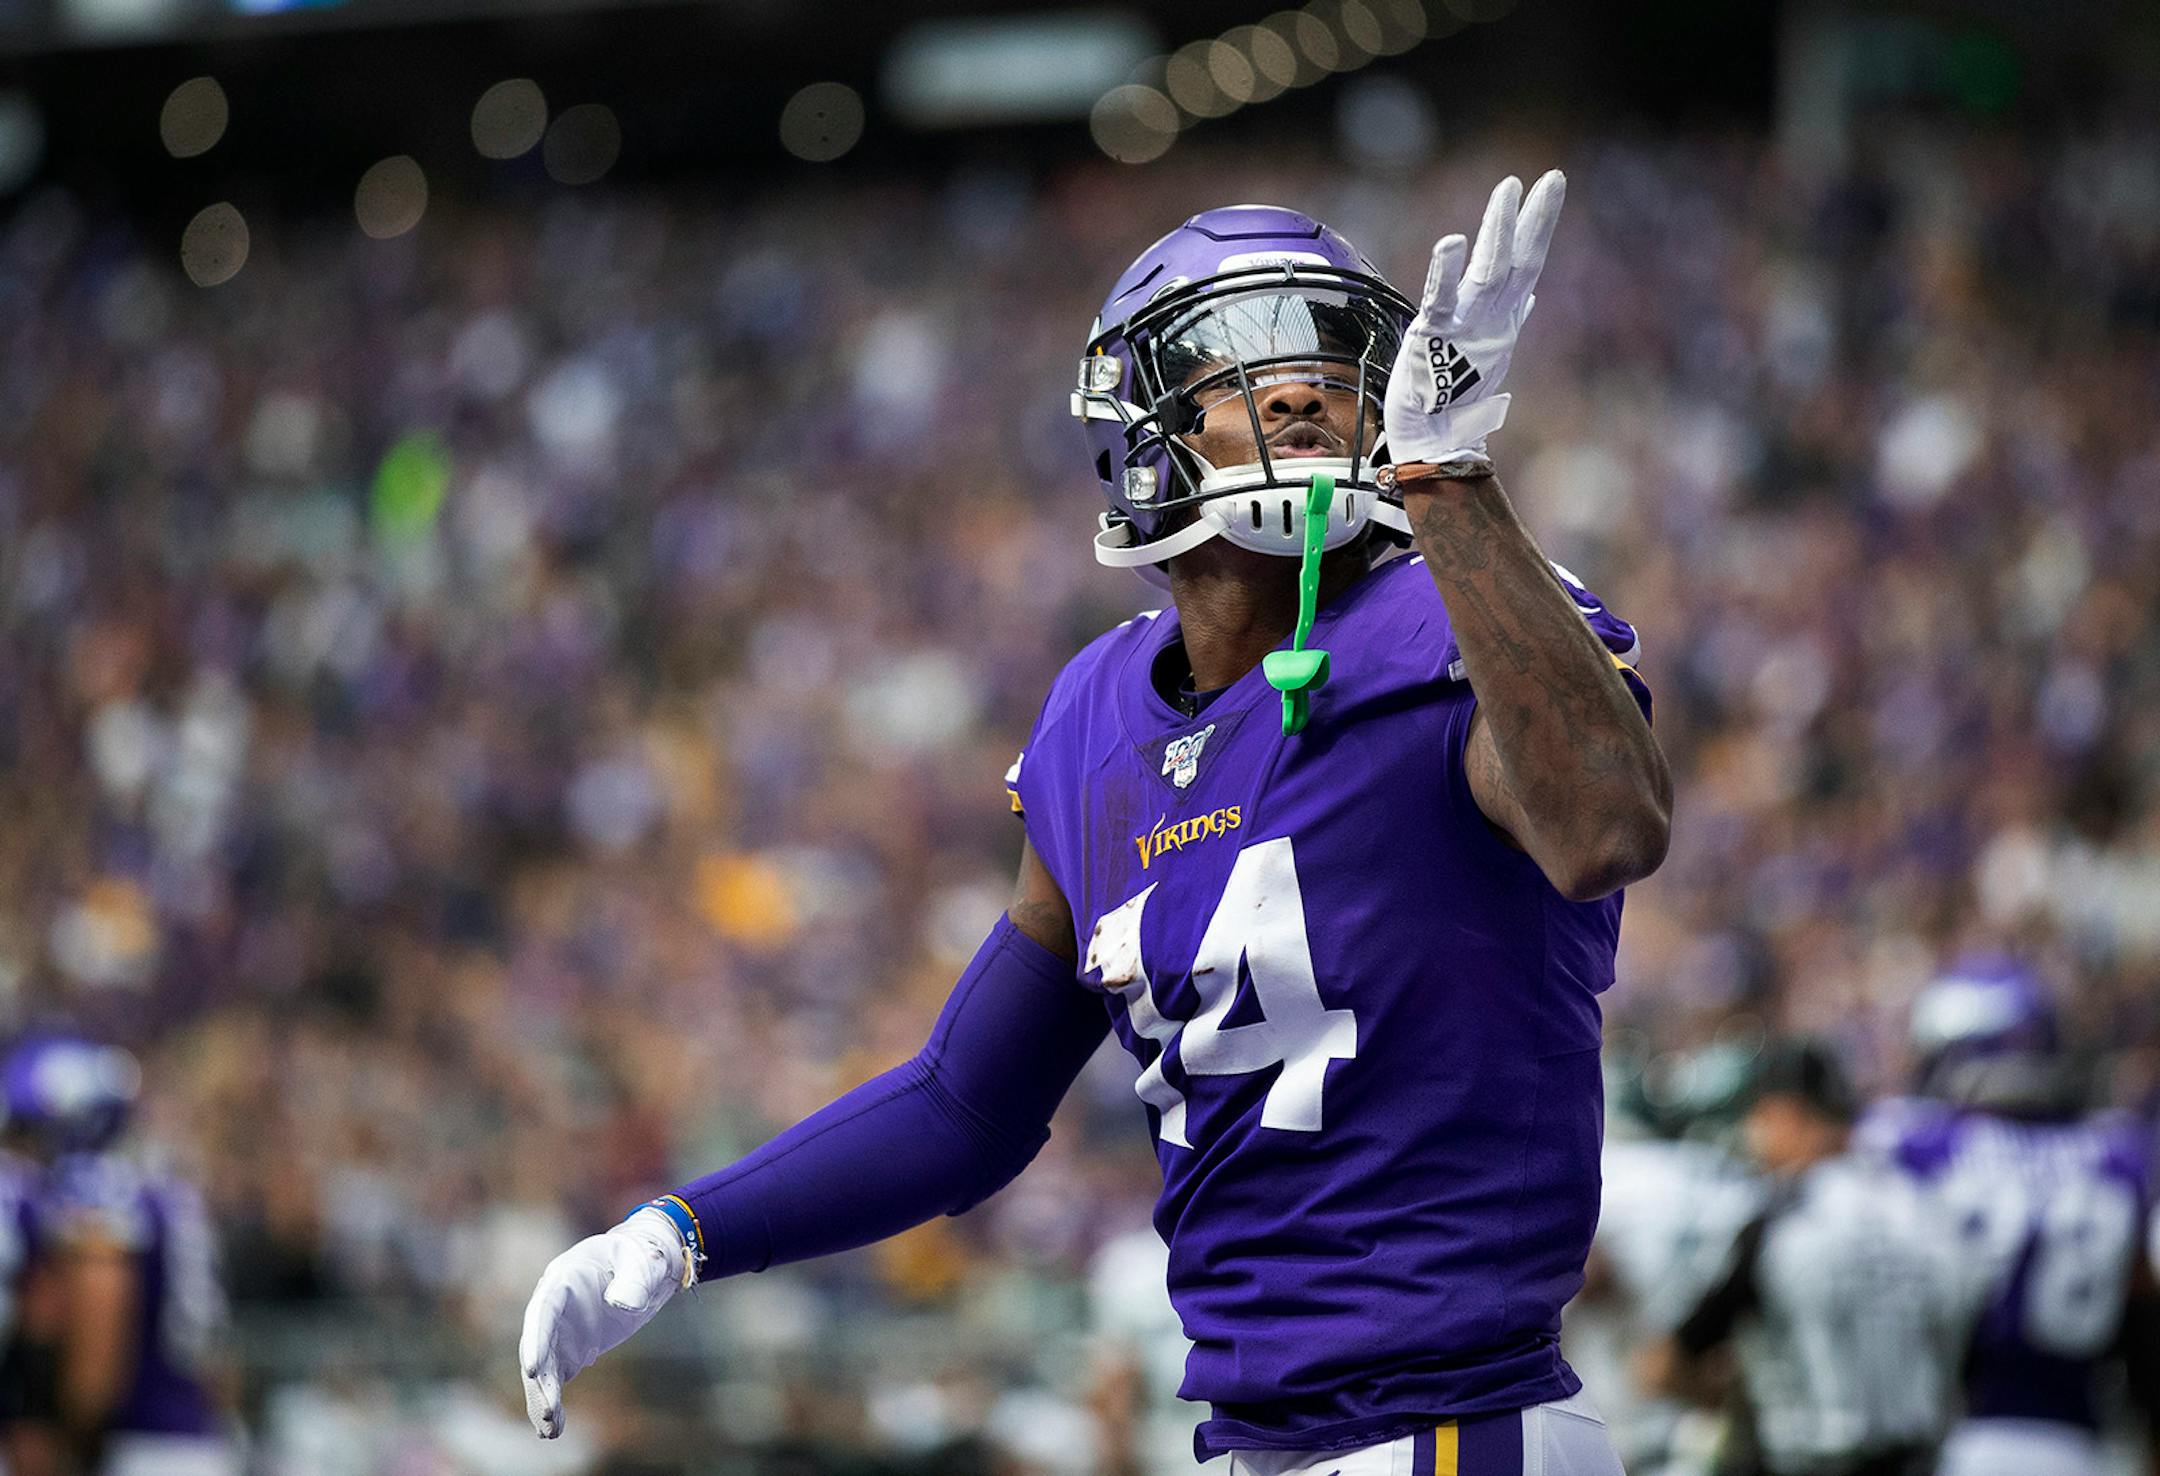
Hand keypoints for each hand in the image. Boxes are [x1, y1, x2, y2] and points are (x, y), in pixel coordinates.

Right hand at [519, 1207, 688, 1437]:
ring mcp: (560, 1330)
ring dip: (543, 1398)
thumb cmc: (643, 1256)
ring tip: (549, 1430)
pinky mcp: (570, 1349)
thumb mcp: (644, 1261)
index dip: (536, 1339)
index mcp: (565, 1278)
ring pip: (543, 1369)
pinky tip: (554, 1428)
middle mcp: (554, 1308)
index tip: (533, 1368)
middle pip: (539, 1345)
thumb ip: (634, 1280)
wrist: (646, 1266)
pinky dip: (554, 1402)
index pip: (543, 1310)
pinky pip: (557, 1378)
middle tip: (548, 1410)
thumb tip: (621, 1304)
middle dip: (540, 1380)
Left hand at [1385, 169, 1564, 465]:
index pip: (1528, 263)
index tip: (1551, 186)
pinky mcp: (1432, 335)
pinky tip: (1453, 242)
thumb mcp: (1488, 350)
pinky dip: (1447, 270)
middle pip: (1518, 262)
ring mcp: (1464, 326)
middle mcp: (1489, 319)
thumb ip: (1509, 318)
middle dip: (1535, 220)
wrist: (1432, 436)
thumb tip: (1529, 295)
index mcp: (1501, 318)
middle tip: (1550, 180)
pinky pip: (1441, 297)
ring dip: (1498, 231)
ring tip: (1508, 192)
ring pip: (1488, 272)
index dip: (1540, 225)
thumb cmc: (1455, 393)